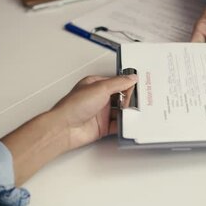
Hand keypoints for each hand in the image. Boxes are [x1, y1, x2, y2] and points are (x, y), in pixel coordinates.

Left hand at [1, 74, 136, 184]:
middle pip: (120, 97)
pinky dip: (125, 125)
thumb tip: (131, 77)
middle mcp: (98, 98)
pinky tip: (130, 123)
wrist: (65, 128)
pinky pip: (118, 125)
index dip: (128, 84)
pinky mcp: (103, 127)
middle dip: (130, 100)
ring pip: (121, 112)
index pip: (117, 82)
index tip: (139, 86)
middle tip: (140, 101)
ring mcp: (101, 113)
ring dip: (128, 113)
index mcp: (95, 85)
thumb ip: (118, 83)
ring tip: (137, 112)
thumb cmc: (74, 106)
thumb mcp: (100, 88)